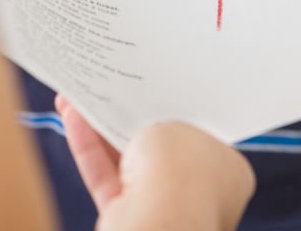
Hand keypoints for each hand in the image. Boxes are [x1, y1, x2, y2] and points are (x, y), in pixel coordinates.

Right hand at [55, 95, 255, 230]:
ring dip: (101, 127)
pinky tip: (73, 118)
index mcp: (226, 171)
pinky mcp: (127, 219)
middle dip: (129, 116)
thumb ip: (157, 122)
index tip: (153, 84)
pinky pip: (104, 177)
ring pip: (125, 160)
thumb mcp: (174, 127)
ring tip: (80, 96)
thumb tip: (143, 127)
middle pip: (156, 144)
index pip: (199, 131)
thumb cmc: (182, 177)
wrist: (158, 228)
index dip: (174, 105)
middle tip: (113, 86)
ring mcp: (161, 207)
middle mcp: (197, 191)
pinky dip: (89, 149)